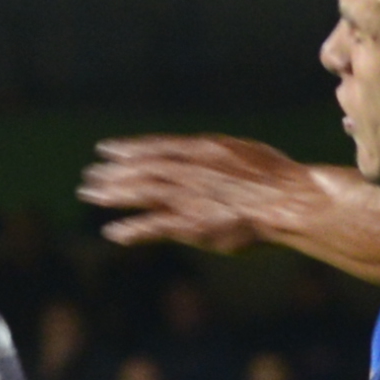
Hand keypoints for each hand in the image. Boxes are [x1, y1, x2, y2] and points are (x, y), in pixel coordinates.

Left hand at [79, 132, 334, 254]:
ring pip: (141, 193)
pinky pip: (153, 227)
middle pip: (142, 169)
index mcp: (203, 149)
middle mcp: (189, 169)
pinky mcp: (192, 225)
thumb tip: (210, 155)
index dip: (129, 149)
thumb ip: (219, 157)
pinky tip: (112, 233)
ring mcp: (189, 197)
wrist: (290, 200)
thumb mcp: (245, 154)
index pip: (156, 147)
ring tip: (90, 197)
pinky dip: (131, 230)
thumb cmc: (279, 179)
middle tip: (89, 177)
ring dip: (113, 195)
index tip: (107, 150)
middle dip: (113, 173)